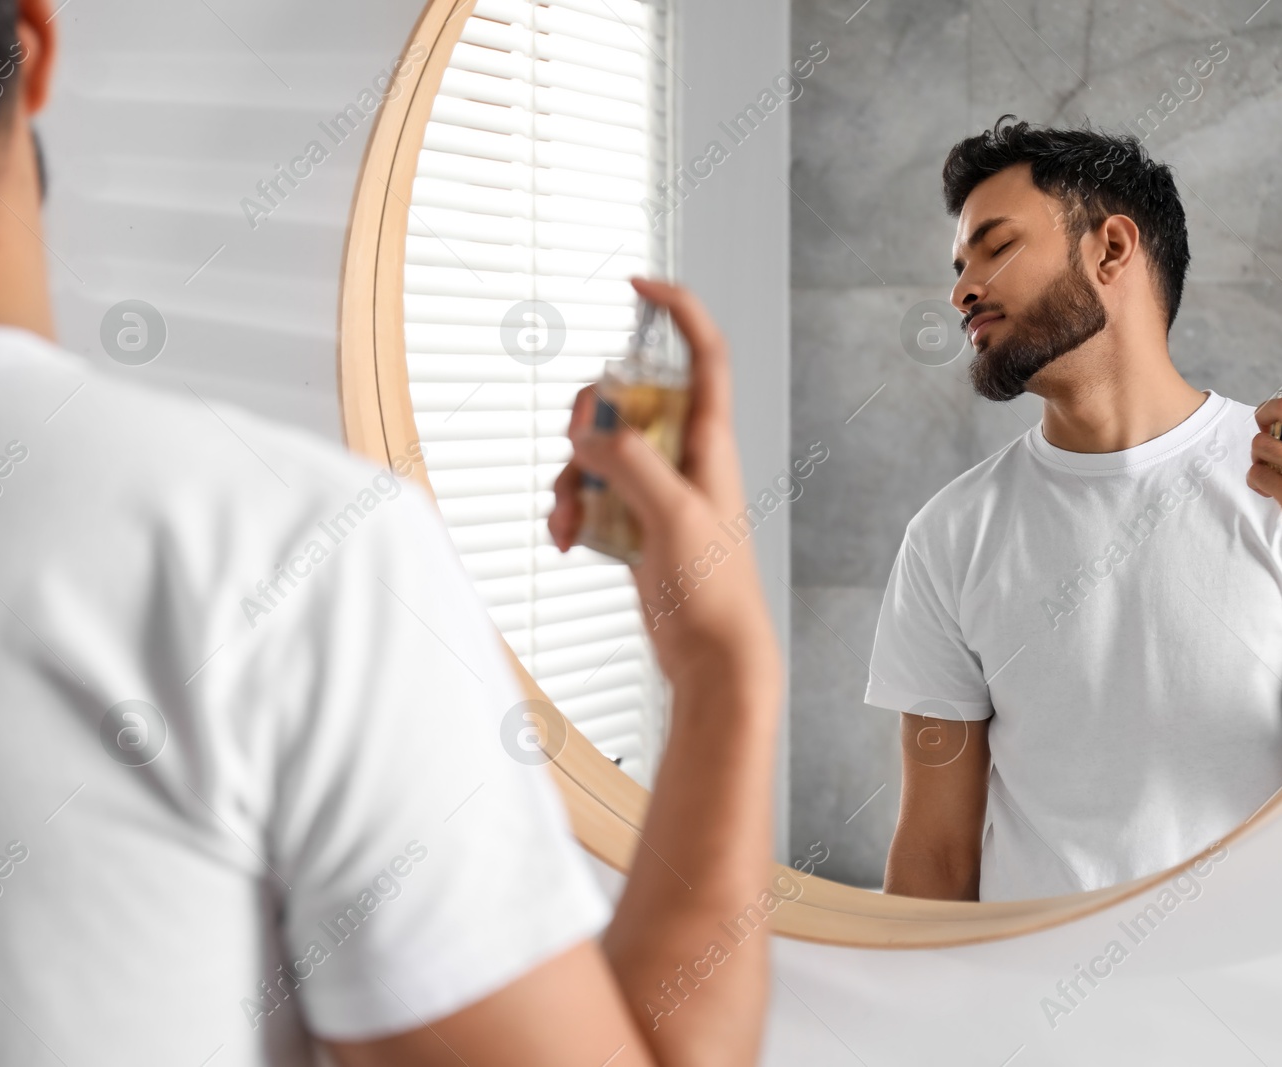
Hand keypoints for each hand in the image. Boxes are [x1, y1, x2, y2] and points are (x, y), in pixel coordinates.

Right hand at [547, 277, 779, 687]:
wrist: (711, 656)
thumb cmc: (714, 589)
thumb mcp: (673, 516)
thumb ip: (632, 464)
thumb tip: (590, 434)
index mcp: (710, 441)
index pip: (704, 353)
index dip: (677, 309)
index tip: (637, 283)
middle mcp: (684, 456)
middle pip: (627, 399)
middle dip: (588, 418)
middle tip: (576, 451)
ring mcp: (658, 488)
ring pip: (599, 451)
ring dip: (571, 480)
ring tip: (568, 522)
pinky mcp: (636, 521)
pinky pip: (592, 495)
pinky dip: (571, 511)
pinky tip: (567, 542)